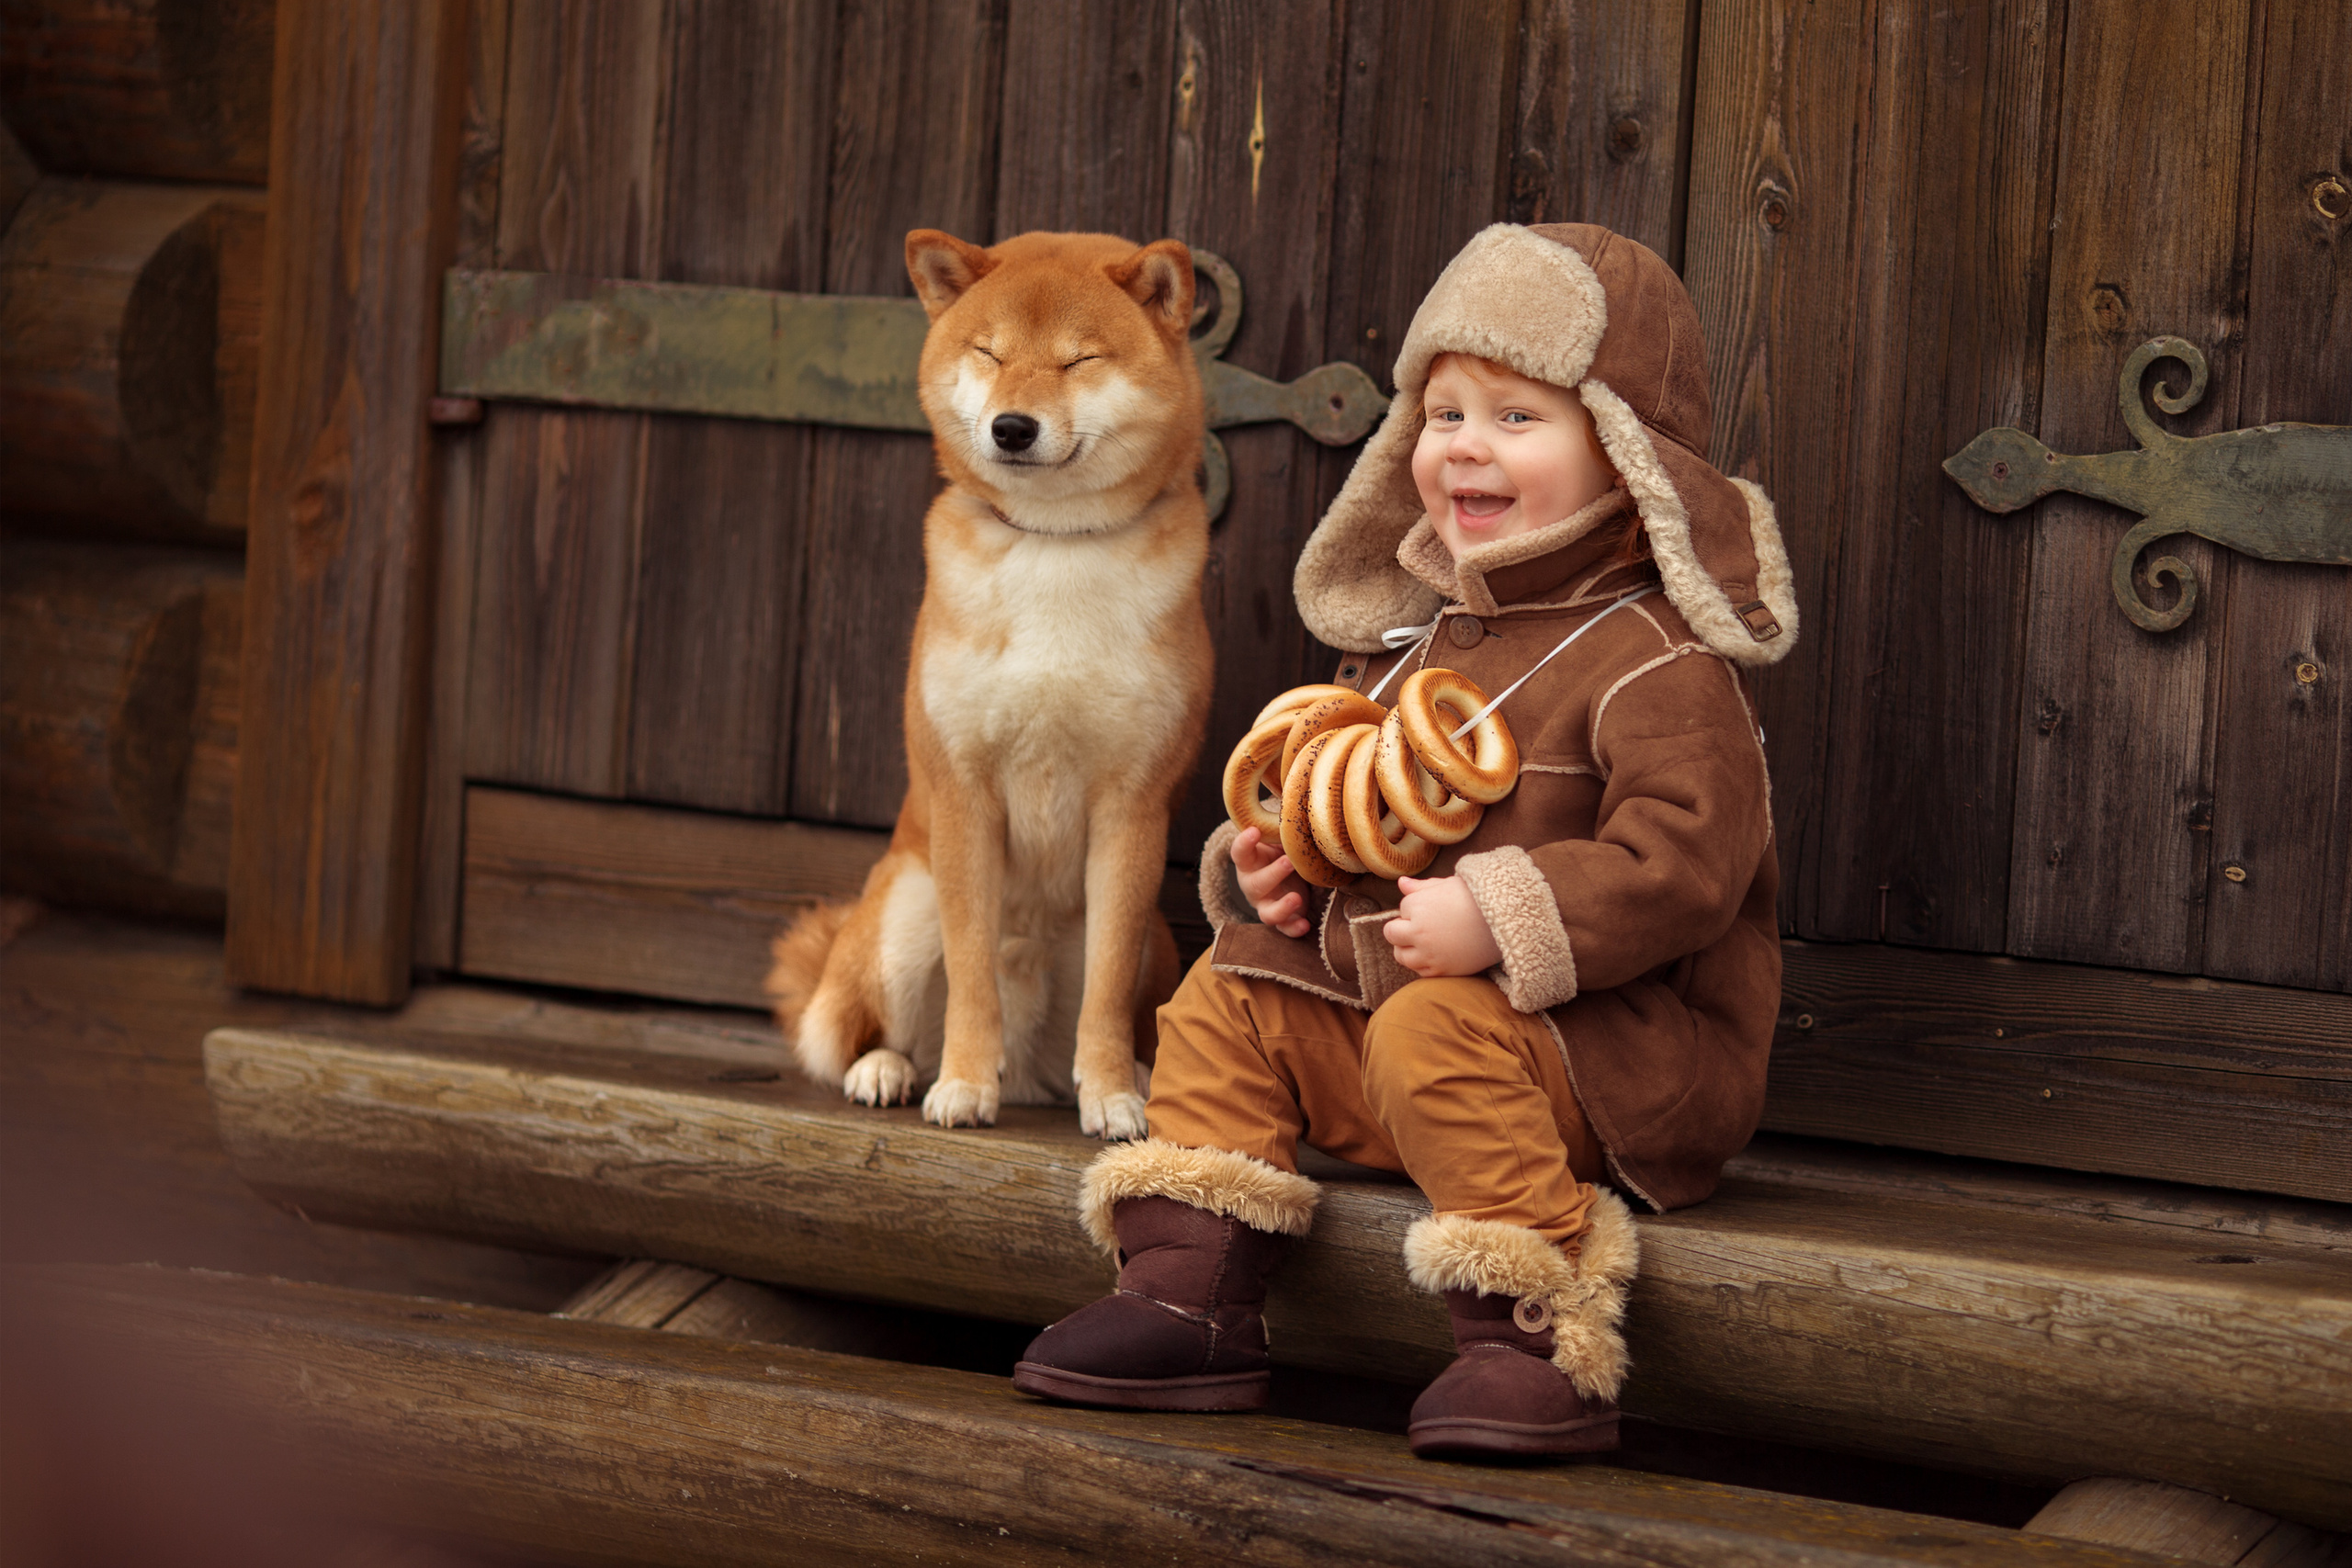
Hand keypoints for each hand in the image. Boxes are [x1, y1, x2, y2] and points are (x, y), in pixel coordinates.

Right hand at [1232, 826, 1311, 936]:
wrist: (1289, 874)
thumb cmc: (1282, 850)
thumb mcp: (1281, 838)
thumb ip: (1283, 825)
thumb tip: (1297, 797)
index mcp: (1250, 861)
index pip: (1240, 853)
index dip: (1244, 843)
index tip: (1254, 831)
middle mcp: (1253, 885)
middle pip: (1255, 884)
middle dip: (1272, 873)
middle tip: (1289, 861)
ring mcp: (1267, 904)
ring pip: (1267, 913)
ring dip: (1281, 907)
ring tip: (1296, 898)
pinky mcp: (1282, 919)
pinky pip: (1284, 928)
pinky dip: (1294, 928)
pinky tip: (1305, 925)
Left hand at [1384, 875, 1501, 977]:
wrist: (1506, 922)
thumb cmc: (1478, 898)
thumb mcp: (1449, 885)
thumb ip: (1422, 887)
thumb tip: (1401, 883)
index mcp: (1417, 906)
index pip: (1402, 909)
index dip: (1416, 909)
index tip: (1434, 909)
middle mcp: (1418, 932)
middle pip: (1391, 934)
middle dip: (1402, 929)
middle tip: (1423, 927)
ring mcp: (1428, 954)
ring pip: (1401, 955)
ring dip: (1409, 948)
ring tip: (1428, 942)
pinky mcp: (1441, 971)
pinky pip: (1419, 971)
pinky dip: (1424, 964)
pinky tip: (1439, 954)